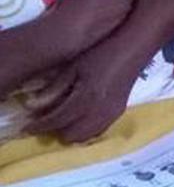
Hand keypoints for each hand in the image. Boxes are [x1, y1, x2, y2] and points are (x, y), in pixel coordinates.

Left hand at [25, 43, 140, 142]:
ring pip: (86, 137)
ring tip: (61, 122)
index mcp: (85, 98)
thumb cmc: (102, 53)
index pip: (56, 120)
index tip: (26, 127)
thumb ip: (55, 89)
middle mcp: (99, 112)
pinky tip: (80, 120)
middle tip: (45, 121)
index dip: (39, 126)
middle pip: (71, 135)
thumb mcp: (73, 67)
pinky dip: (86, 131)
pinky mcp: (119, 113)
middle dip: (55, 131)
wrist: (134, 49)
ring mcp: (111, 114)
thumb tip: (35, 107)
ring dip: (71, 133)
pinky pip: (99, 132)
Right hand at [43, 0, 134, 58]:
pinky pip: (105, 26)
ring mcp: (113, 29)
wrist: (61, 36)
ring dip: (111, 9)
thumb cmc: (78, 5)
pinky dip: (101, 21)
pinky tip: (90, 19)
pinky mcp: (101, 39)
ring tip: (98, 3)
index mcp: (124, 0)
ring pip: (117, 15)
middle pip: (127, 2)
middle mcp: (123, 15)